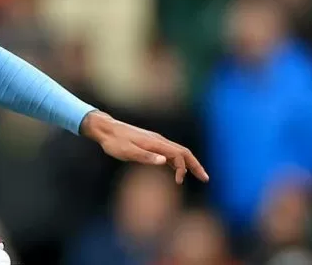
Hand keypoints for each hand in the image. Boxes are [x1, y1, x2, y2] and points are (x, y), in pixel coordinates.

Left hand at [81, 111, 208, 183]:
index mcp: (155, 143)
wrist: (105, 129)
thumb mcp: (127, 151)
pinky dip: (177, 162)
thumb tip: (164, 161)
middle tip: (206, 178)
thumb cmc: (114, 142)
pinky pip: (169, 153)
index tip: (179, 181)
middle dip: (195, 165)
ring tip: (197, 176)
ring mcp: (155, 142)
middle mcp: (158, 140)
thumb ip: (145, 156)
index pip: (178, 154)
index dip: (182, 168)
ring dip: (188, 164)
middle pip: (183, 152)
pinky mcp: (150, 144)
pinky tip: (177, 170)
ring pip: (177, 152)